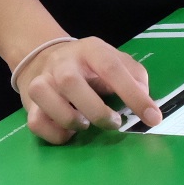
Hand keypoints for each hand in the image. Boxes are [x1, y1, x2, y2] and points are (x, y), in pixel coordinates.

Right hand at [16, 37, 161, 144]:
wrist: (44, 58)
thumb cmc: (89, 66)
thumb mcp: (115, 61)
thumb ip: (135, 76)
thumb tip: (145, 102)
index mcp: (90, 50)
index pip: (111, 68)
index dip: (134, 95)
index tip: (152, 118)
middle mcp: (62, 63)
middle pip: (69, 82)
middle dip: (96, 110)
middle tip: (114, 123)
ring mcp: (42, 81)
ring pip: (44, 96)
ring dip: (69, 119)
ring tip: (85, 124)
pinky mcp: (30, 103)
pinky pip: (36, 122)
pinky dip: (55, 134)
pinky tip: (69, 132)